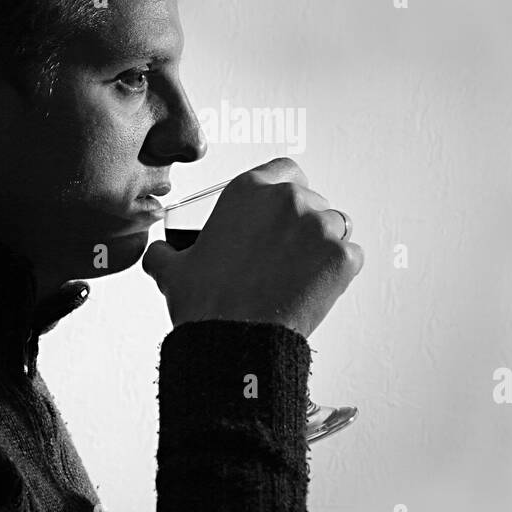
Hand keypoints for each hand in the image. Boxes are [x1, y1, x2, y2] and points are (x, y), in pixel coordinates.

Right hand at [141, 157, 363, 337]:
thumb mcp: (172, 270)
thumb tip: (159, 254)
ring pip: (336, 224)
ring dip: (323, 244)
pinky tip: (316, 286)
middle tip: (285, 254)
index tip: (283, 207)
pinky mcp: (342, 257)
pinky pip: (351, 255)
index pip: (284, 169)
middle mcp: (288, 200)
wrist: (235, 342)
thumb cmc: (208, 304)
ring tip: (301, 271)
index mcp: (248, 190)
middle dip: (302, 224)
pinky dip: (339, 270)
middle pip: (311, 199)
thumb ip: (165, 252)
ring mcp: (320, 227)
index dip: (285, 189)